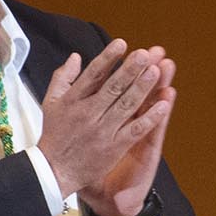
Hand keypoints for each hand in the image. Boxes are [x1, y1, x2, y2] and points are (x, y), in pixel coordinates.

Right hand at [39, 39, 174, 201]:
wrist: (53, 172)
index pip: (93, 75)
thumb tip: (76, 56)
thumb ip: (63, 78)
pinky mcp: (114, 147)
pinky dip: (150, 118)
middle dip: (130, 69)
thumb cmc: (54, 135)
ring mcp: (103, 131)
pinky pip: (135, 130)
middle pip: (113, 87)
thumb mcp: (51, 103)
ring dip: (143, 88)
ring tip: (156, 71)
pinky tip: (164, 106)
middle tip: (145, 54)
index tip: (121, 43)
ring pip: (126, 106)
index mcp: (73, 100)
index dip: (108, 58)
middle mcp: (89, 113)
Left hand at [82, 49, 177, 215]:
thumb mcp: (79, 137)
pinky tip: (167, 98)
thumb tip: (68, 87)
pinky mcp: (147, 151)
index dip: (124, 67)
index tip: (127, 46)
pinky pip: (153, 130)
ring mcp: (140, 136)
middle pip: (139, 91)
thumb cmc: (93, 167)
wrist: (106, 198)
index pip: (120, 87)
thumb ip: (78, 117)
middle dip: (147, 70)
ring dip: (158, 85)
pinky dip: (160, 114)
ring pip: (150, 106)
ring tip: (166, 65)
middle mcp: (129, 123)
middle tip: (156, 50)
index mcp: (113, 117)